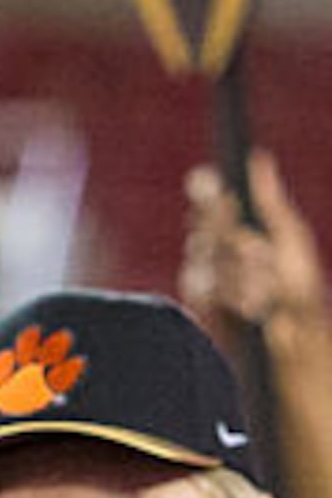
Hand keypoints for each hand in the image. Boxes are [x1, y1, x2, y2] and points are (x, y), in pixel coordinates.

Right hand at [184, 152, 325, 338]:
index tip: (208, 182)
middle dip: (232, 235)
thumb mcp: (289, 239)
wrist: (296, 341)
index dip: (207, 192)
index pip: (209, 200)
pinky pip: (205, 283)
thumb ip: (269, 201)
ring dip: (244, 273)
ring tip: (269, 292)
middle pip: (205, 224)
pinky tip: (253, 306)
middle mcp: (214, 247)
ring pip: (208, 255)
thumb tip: (258, 156)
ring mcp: (204, 272)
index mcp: (235, 227)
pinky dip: (233, 293)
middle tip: (260, 253)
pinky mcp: (198, 299)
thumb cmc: (298, 290)